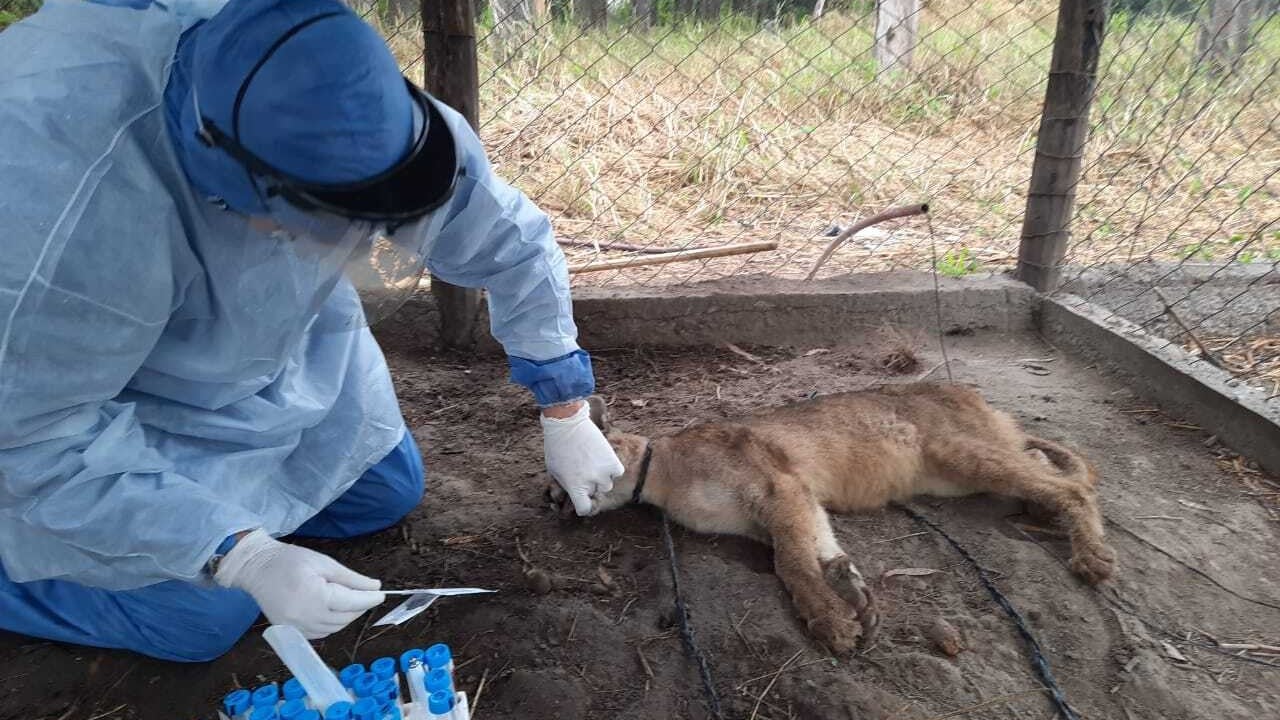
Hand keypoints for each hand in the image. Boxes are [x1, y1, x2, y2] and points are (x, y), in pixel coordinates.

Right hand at [213, 529, 384, 638]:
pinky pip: (320, 633)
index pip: (351, 603)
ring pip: (334, 628)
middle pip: (345, 618)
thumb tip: (375, 587)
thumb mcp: (324, 563)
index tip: (382, 594)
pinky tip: (333, 610)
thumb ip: (350, 578)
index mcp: (315, 597)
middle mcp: (305, 617)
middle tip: (367, 594)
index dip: (370, 599)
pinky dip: (331, 624)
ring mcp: (296, 627)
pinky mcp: (290, 631)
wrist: (256, 569)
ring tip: (351, 600)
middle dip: (360, 607)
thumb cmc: (290, 560)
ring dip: (347, 616)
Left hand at [541, 401, 623, 515]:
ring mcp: (603, 472)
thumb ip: (565, 486)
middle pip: (595, 493)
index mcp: (574, 487)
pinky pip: (617, 472)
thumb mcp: (554, 471)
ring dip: (602, 477)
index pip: (584, 509)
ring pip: (607, 484)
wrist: (567, 424)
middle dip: (590, 485)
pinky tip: (603, 459)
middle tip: (583, 471)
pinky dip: (612, 468)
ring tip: (592, 463)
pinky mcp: (613, 460)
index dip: (582, 504)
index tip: (581, 498)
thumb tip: (571, 497)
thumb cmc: (556, 448)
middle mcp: (591, 482)